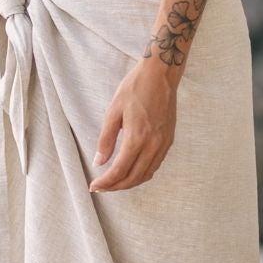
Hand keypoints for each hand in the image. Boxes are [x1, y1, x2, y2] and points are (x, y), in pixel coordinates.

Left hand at [88, 60, 178, 192]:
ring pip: (147, 174)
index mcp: (138, 137)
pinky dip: (142, 173)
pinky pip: (155, 165)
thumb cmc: (135, 88)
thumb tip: (99, 162)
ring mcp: (164, 143)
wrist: (161, 74)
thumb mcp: (113, 111)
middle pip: (134, 177)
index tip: (94, 186)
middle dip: (116, 186)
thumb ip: (106, 139)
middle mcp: (154, 144)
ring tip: (114, 182)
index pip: (120, 170)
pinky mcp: (169, 140)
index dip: (106, 182)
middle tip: (102, 188)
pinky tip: (131, 170)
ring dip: (130, 182)